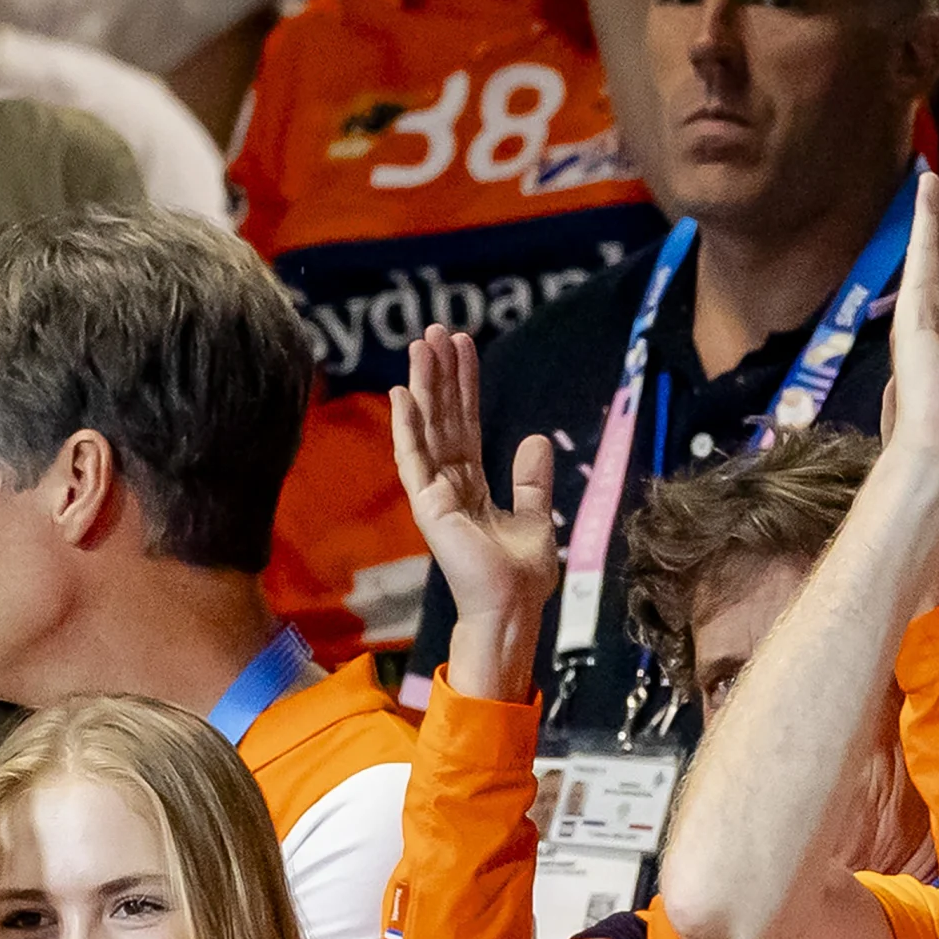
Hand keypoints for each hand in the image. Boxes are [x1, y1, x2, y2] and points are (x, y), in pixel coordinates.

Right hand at [393, 327, 559, 703]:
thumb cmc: (521, 577)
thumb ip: (531, 479)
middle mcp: (448, 484)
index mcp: (472, 485)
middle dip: (441, 373)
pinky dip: (406, 426)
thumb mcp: (536, 517)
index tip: (463, 346)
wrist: (512, 608)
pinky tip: (403, 392)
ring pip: (426, 428)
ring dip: (423, 385)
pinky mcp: (427, 505)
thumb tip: (535, 438)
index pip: (465, 423)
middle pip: (443, 417)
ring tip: (422, 343)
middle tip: (437, 329)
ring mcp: (434, 493)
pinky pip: (412, 457)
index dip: (464, 385)